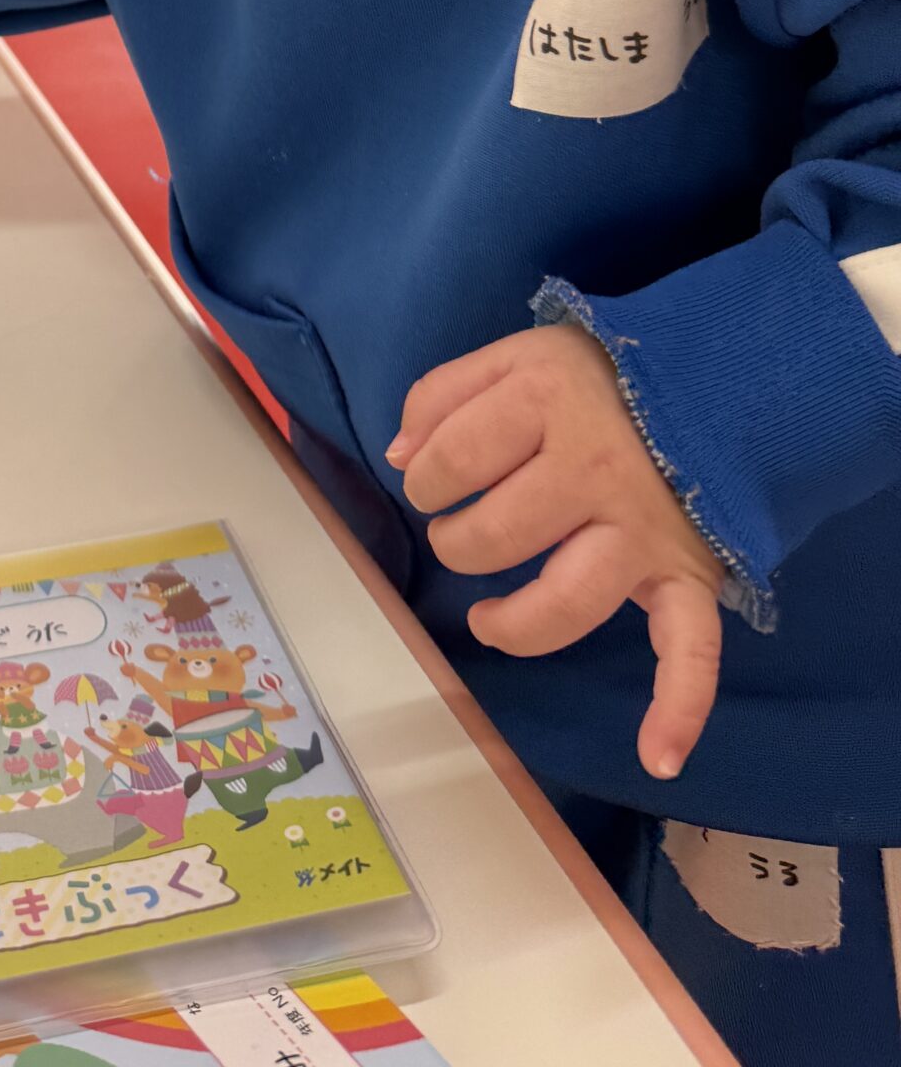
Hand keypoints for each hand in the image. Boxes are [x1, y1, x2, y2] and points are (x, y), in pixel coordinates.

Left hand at [389, 325, 724, 780]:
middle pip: (496, 534)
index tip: (432, 480)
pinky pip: (692, 650)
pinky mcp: (689, 577)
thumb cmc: (596, 377)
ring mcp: (644, 533)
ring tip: (488, 620)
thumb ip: (443, 394)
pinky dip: (679, 708)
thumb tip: (399, 457)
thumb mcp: (513, 356)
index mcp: (547, 404)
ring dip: (515, 623)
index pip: (454, 460)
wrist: (714, 379)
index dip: (426, 478)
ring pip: (566, 601)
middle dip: (458, 543)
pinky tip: (657, 757)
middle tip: (462, 534)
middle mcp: (596, 471)